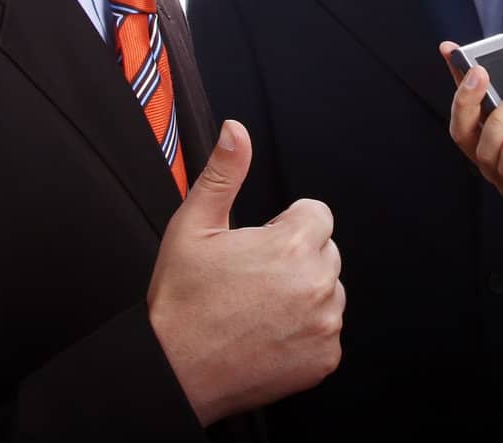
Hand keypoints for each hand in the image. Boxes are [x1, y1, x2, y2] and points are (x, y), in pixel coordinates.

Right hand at [147, 120, 344, 423]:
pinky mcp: (324, 358)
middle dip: (295, 258)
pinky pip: (327, 331)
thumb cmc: (180, 300)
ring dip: (303, 294)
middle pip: (324, 252)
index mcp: (292, 245)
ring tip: (256, 308)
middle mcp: (318, 284)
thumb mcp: (193, 227)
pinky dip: (305, 332)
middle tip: (250, 279)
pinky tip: (267, 334)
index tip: (258, 246)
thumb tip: (236, 130)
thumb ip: (224, 174)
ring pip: (328, 291)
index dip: (285, 227)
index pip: (317, 215)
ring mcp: (325, 324)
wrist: (173, 373)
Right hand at [443, 35, 502, 207]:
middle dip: (467, 99)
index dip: (452, 77)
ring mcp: (501, 172)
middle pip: (461, 130)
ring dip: (500, 119)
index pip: (460, 103)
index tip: (450, 50)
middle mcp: (487, 151)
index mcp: (486, 128)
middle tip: (481, 73)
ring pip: (485, 148)